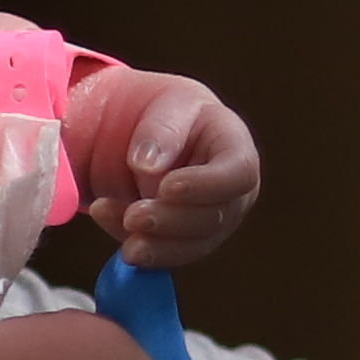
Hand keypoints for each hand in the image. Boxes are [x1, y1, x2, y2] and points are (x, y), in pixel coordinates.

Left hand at [83, 74, 259, 267]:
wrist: (148, 137)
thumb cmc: (166, 113)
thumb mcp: (166, 104)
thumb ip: (161, 129)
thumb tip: (146, 163)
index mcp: (235, 148)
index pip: (239, 173)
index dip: (206, 186)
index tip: (167, 187)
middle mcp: (232, 191)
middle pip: (215, 217)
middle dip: (172, 221)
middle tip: (133, 216)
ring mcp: (213, 220)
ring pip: (193, 245)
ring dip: (156, 245)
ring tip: (119, 229)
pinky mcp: (186, 241)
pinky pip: (170, 255)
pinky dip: (144, 251)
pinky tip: (120, 241)